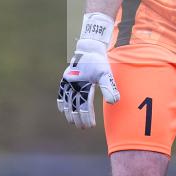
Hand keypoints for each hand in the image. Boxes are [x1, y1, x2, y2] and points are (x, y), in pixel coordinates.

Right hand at [57, 13, 119, 128]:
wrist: (90, 49)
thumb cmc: (99, 62)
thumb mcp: (106, 74)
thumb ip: (109, 88)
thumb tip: (114, 102)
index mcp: (82, 84)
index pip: (84, 105)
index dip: (86, 116)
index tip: (90, 125)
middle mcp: (73, 84)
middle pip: (74, 105)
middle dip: (78, 117)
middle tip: (82, 127)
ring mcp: (68, 81)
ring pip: (67, 101)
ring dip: (69, 112)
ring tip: (72, 122)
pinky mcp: (66, 78)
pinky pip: (61, 92)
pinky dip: (61, 102)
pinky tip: (62, 110)